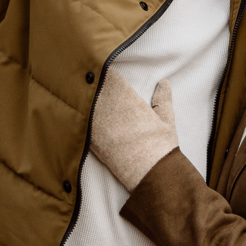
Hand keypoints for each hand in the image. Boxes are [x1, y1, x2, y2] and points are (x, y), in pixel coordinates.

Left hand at [90, 70, 178, 190]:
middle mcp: (108, 109)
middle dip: (91, 85)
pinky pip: (80, 124)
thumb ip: (163, 98)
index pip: (108, 77)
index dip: (104, 72)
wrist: (150, 174)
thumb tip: (164, 83)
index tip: (103, 70)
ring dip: (83, 100)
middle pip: (91, 89)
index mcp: (126, 99)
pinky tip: (79, 116)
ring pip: (82, 105)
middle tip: (86, 78)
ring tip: (79, 94)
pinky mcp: (91, 142)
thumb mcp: (166, 119)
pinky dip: (80, 118)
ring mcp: (97, 126)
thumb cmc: (161, 146)